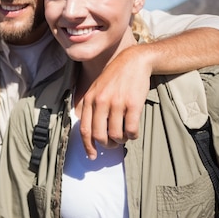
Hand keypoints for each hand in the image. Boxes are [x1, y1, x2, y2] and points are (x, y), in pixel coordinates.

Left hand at [79, 44, 152, 158]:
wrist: (133, 61)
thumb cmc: (115, 77)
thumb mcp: (97, 88)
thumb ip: (92, 106)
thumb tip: (92, 132)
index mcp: (90, 99)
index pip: (85, 129)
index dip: (88, 146)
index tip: (93, 156)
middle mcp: (101, 102)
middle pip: (100, 135)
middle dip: (107, 145)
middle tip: (113, 144)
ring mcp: (117, 103)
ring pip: (116, 135)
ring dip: (121, 140)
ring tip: (124, 135)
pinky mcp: (133, 104)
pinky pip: (131, 130)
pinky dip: (132, 135)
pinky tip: (133, 131)